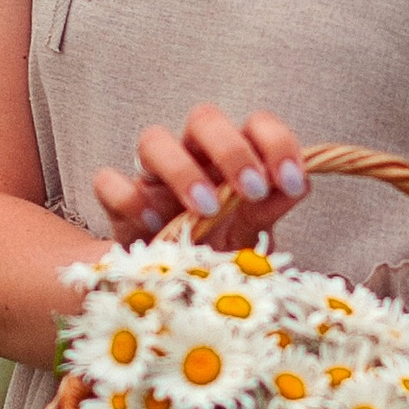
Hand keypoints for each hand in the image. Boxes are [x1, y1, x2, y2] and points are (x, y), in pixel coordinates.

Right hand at [93, 103, 309, 250]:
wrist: (173, 289)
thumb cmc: (215, 253)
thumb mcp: (249, 236)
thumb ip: (269, 211)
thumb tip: (299, 185)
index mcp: (232, 159)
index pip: (255, 124)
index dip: (276, 143)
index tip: (292, 182)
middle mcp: (192, 157)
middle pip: (203, 118)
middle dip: (230, 150)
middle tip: (250, 190)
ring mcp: (151, 177)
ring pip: (152, 139)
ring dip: (182, 170)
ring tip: (206, 209)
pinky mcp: (118, 204)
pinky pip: (109, 181)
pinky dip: (130, 199)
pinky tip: (154, 227)